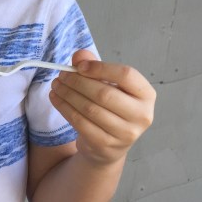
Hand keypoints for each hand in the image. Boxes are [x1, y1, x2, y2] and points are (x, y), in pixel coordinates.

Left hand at [50, 49, 155, 166]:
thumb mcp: (108, 85)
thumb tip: (80, 56)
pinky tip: (56, 99)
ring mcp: (125, 133)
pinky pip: (80, 123)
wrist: (109, 146)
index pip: (126, 75)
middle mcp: (141, 115)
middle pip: (105, 93)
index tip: (79, 66)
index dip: (101, 68)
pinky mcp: (106, 145)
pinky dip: (64, 108)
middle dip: (78, 82)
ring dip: (68, 94)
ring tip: (56, 85)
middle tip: (61, 75)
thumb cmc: (111, 108)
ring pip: (90, 109)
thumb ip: (95, 67)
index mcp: (146, 95)